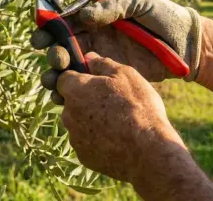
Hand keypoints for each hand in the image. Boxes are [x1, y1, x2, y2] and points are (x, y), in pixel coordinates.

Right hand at [32, 0, 202, 103]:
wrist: (187, 46)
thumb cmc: (165, 17)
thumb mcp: (140, 2)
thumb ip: (113, 7)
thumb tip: (85, 16)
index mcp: (98, 15)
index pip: (68, 19)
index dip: (51, 27)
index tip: (41, 35)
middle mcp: (95, 35)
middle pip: (63, 44)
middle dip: (53, 52)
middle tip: (56, 59)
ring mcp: (101, 57)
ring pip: (70, 66)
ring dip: (57, 74)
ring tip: (52, 82)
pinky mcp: (108, 76)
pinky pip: (84, 83)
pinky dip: (71, 90)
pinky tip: (62, 96)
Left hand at [56, 52, 184, 182]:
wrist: (148, 150)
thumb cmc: (138, 107)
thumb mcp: (126, 75)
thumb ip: (102, 63)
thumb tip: (88, 57)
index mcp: (75, 90)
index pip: (63, 78)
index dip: (78, 77)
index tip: (94, 81)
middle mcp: (68, 114)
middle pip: (71, 102)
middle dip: (85, 100)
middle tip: (111, 102)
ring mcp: (75, 137)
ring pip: (79, 123)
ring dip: (91, 121)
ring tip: (118, 123)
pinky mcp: (84, 156)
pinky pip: (87, 143)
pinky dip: (97, 140)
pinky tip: (117, 139)